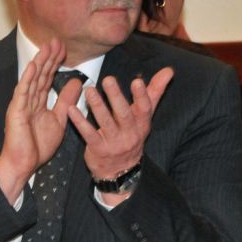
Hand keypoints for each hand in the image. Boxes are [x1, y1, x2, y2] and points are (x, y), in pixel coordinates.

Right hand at [0, 39, 80, 201]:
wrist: (23, 164)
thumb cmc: (36, 146)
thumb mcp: (59, 120)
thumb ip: (66, 101)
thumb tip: (78, 83)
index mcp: (37, 102)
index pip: (47, 78)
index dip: (55, 63)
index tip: (63, 48)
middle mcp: (28, 100)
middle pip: (40, 75)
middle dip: (48, 57)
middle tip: (57, 40)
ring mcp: (20, 105)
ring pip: (31, 79)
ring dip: (39, 62)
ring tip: (47, 47)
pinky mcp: (15, 112)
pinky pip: (22, 93)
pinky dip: (27, 79)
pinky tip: (32, 66)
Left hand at [68, 67, 173, 198]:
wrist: (120, 170)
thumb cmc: (131, 134)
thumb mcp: (144, 116)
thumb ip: (154, 92)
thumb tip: (169, 70)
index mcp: (142, 124)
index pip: (145, 109)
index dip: (142, 95)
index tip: (137, 81)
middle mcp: (130, 134)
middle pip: (124, 114)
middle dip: (116, 96)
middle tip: (108, 80)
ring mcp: (114, 143)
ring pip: (105, 122)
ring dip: (97, 105)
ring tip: (89, 90)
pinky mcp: (98, 149)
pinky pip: (88, 134)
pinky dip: (80, 121)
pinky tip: (71, 109)